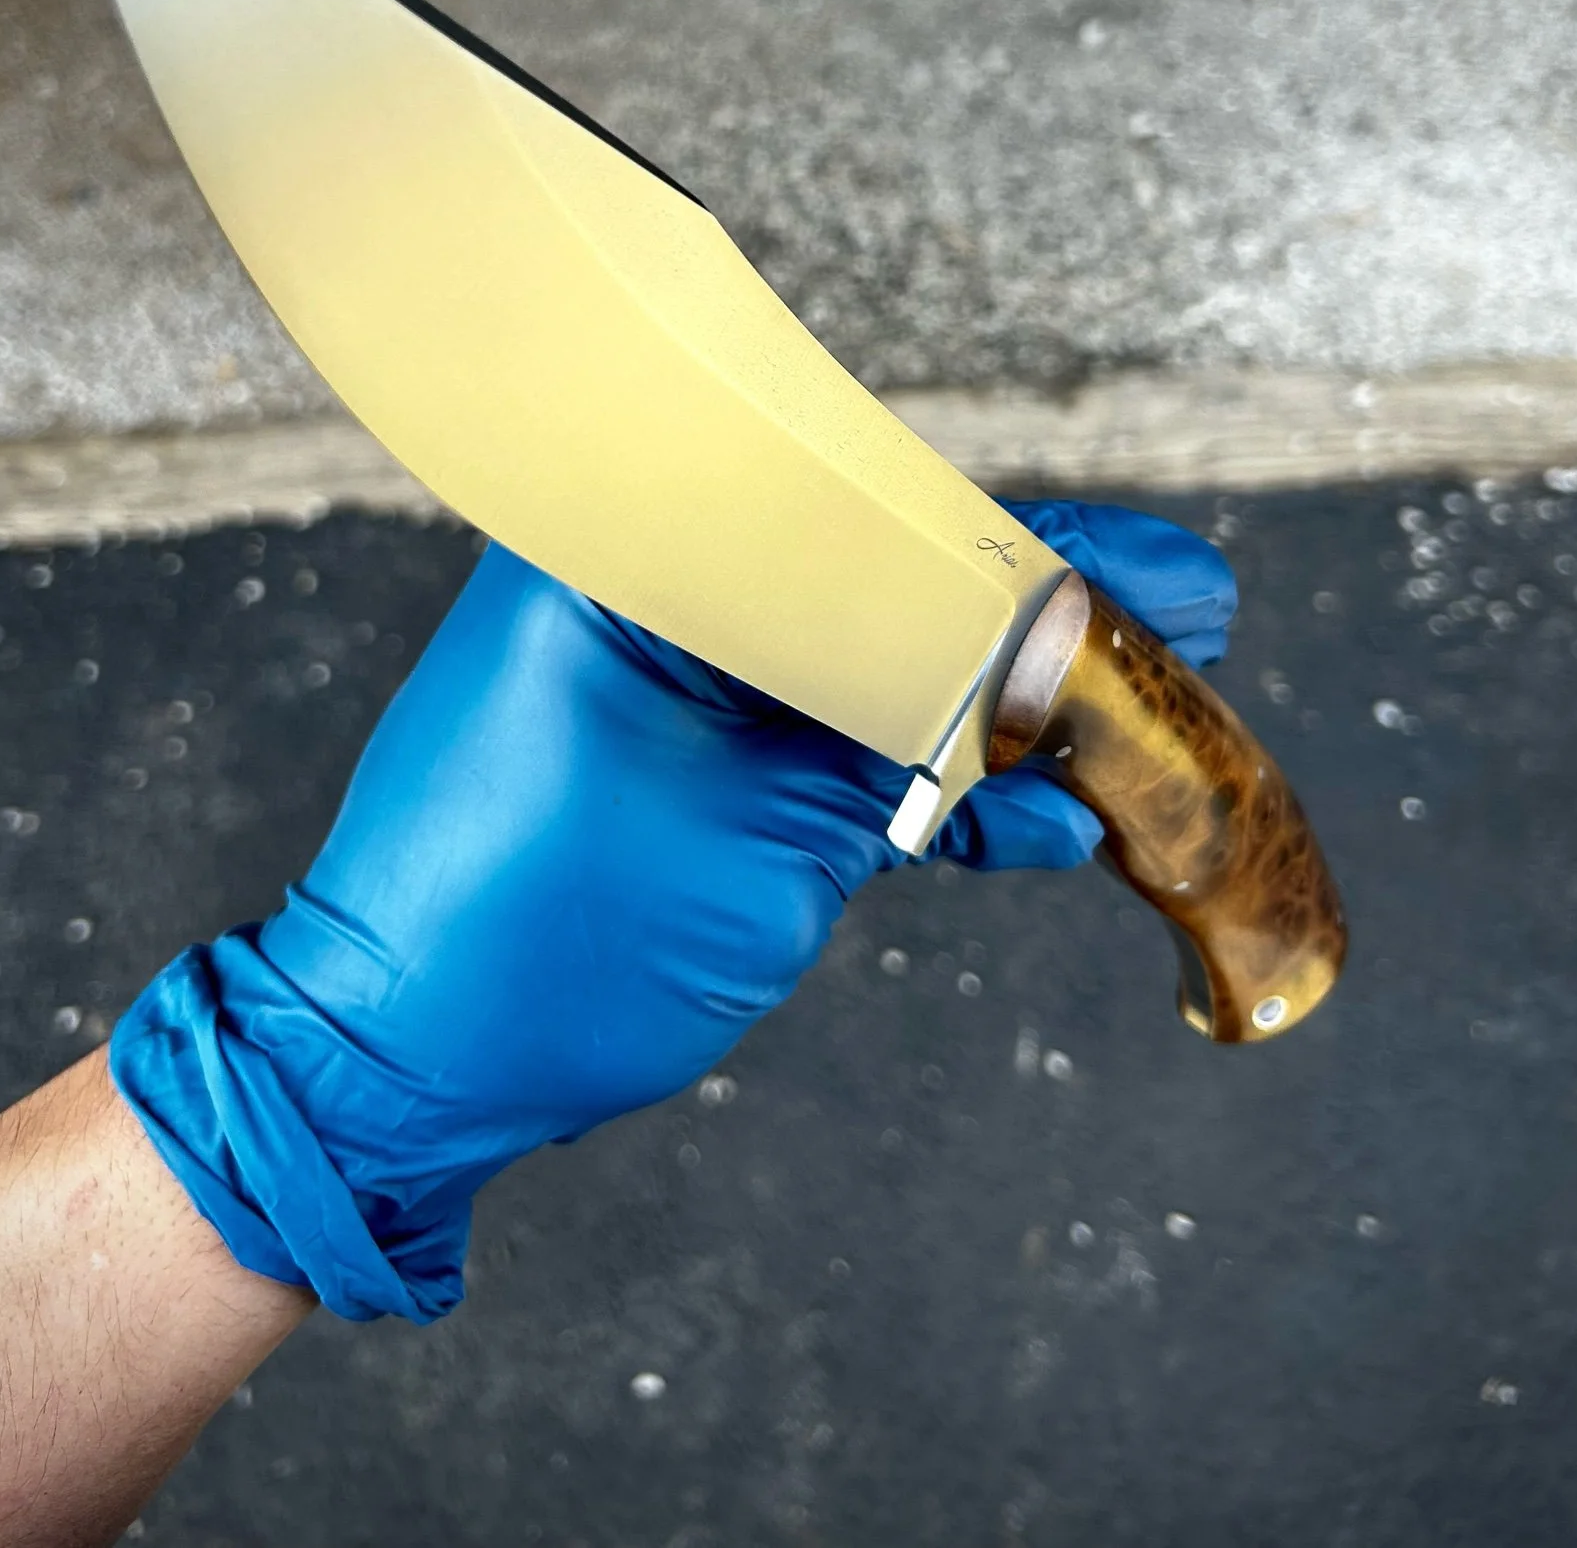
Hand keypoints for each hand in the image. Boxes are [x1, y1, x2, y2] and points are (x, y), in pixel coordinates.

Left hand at [112, 501, 1235, 1321]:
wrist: (390, 1062)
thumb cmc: (535, 940)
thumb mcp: (763, 843)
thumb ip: (920, 773)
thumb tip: (1073, 749)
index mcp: (632, 549)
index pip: (871, 515)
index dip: (1038, 550)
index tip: (1158, 576)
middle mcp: (638, 572)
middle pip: (878, 568)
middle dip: (1038, 610)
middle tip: (1186, 616)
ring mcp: (650, 652)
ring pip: (860, 643)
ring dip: (988, 693)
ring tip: (1134, 715)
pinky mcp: (662, 731)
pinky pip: (810, 715)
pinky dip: (911, 762)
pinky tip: (1032, 810)